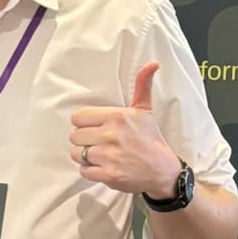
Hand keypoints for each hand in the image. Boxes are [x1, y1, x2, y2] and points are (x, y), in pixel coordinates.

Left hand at [69, 62, 180, 195]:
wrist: (163, 170)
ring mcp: (109, 156)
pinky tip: (103, 167)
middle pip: (74, 136)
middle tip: (99, 143)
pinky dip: (90, 171)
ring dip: (85, 156)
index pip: (78, 118)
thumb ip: (142, 86)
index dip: (84, 124)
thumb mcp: (145, 110)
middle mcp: (112, 135)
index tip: (96, 128)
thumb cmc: (150, 139)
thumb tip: (152, 63)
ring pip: (76, 154)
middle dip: (84, 141)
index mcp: (117, 116)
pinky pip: (83, 171)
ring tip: (100, 156)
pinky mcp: (109, 175)